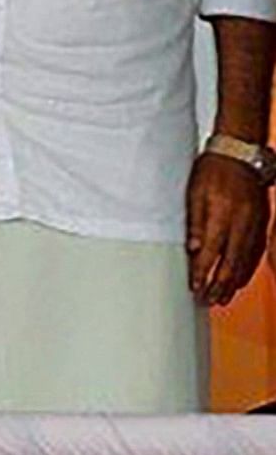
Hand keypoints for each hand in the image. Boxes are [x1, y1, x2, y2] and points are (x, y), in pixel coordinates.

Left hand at [187, 153, 266, 304]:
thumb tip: (193, 249)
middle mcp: (242, 221)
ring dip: (235, 281)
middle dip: (220, 284)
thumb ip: (195, 222)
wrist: (241, 154)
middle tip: (208, 301)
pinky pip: (256, 251)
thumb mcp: (194, 192)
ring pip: (246, 259)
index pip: (211, 251)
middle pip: (231, 261)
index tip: (195, 288)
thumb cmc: (213, 170)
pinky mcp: (262, 222)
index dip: (203, 273)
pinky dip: (248, 268)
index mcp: (222, 213)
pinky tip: (240, 278)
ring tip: (223, 297)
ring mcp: (255, 223)